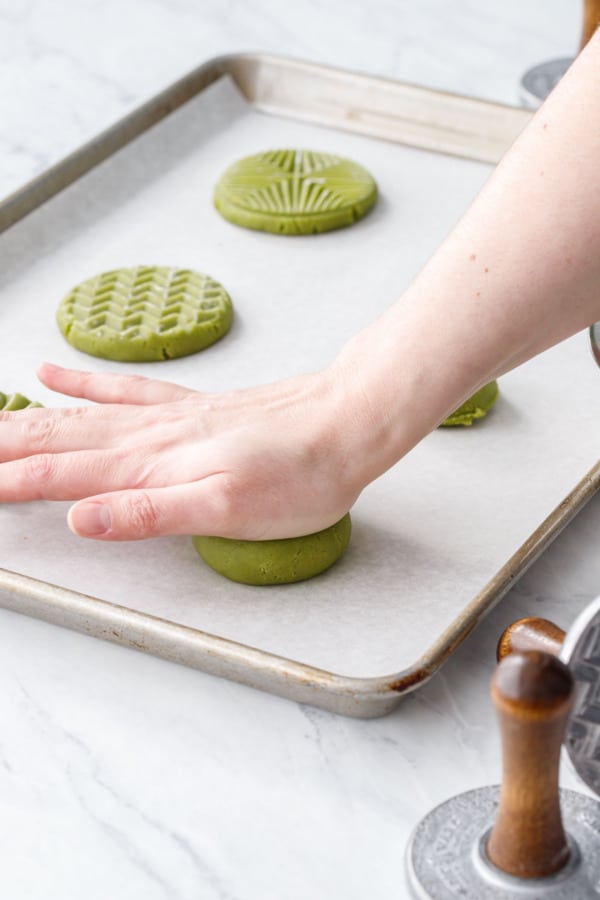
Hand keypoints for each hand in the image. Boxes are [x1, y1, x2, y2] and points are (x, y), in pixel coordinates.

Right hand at [0, 362, 365, 540]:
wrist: (346, 422)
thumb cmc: (299, 476)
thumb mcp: (226, 512)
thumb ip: (149, 514)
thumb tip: (79, 519)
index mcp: (150, 466)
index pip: (55, 475)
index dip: (3, 483)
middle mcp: (148, 437)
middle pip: (53, 440)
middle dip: (0, 447)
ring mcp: (167, 418)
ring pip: (75, 417)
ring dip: (22, 420)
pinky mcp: (189, 408)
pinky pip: (121, 392)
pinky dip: (80, 384)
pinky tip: (52, 372)